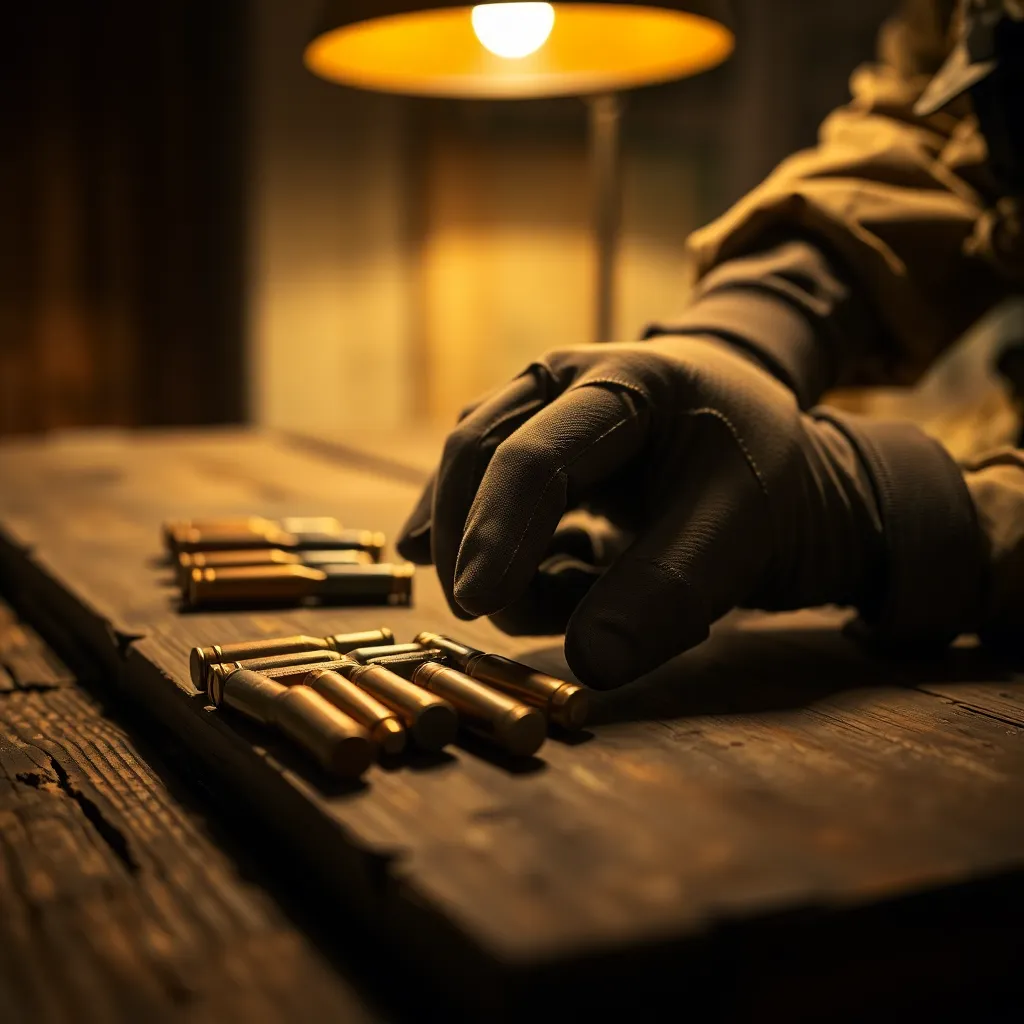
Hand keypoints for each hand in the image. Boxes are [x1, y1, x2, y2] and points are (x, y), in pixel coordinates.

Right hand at [398, 336, 883, 688]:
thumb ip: (666, 592)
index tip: (476, 604)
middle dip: (482, 552)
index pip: (535, 457)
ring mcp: (528, 414)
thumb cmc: (750, 477)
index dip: (497, 531)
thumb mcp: (735, 534)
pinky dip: (513, 564)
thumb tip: (589, 662)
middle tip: (516, 622)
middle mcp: (556, 384)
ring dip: (509, 565)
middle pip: (475, 462)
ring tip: (590, 588)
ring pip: (468, 491)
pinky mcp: (515, 453)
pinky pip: (481, 512)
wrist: (749, 448)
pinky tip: (576, 572)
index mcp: (621, 385)